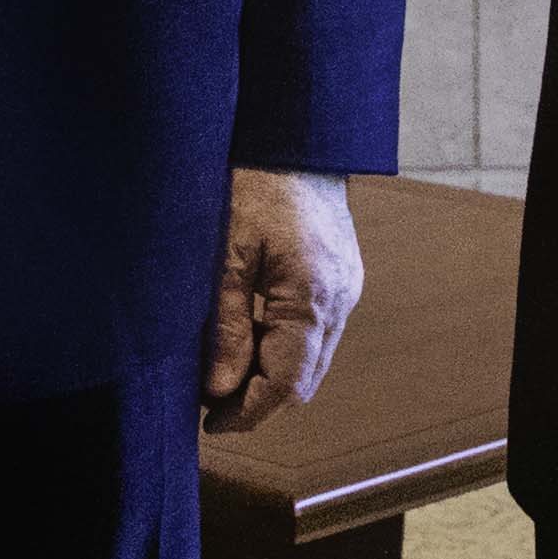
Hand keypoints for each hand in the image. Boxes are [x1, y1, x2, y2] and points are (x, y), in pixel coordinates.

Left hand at [205, 169, 364, 432]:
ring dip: (271, 372)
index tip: (210, 423)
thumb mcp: (224, 255)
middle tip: (210, 404)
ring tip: (221, 368)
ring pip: (312, 358)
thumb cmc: (252, 185)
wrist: (294, 135)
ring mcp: (347, 288)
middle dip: (259, 399)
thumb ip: (226, 325)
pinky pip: (316, 331)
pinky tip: (247, 333)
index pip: (287, 382)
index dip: (248, 411)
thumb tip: (220, 389)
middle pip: (305, 379)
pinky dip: (283, 345)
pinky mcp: (342, 277)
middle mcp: (340, 298)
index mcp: (312, 296)